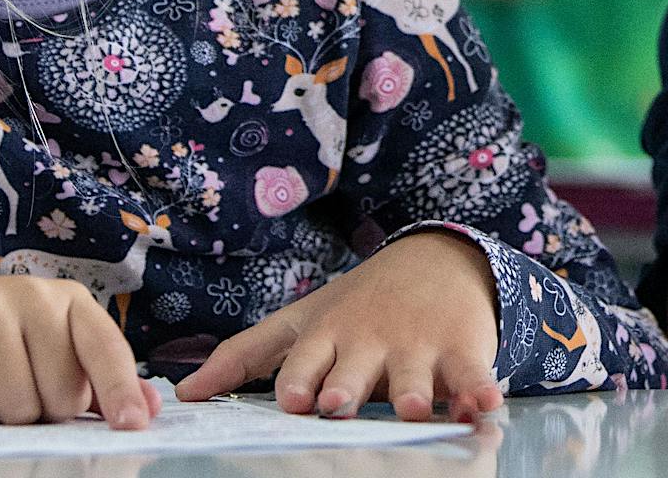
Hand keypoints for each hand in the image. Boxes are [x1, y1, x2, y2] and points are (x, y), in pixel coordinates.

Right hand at [0, 276, 161, 427]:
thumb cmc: (9, 340)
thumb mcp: (58, 348)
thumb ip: (101, 379)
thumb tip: (149, 409)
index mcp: (72, 301)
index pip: (105, 347)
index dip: (119, 389)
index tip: (132, 426)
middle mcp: (34, 295)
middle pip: (59, 392)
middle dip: (43, 411)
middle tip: (24, 391)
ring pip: (15, 404)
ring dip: (4, 416)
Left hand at [176, 231, 503, 422]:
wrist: (437, 258)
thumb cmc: (359, 305)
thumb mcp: (303, 322)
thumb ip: (246, 357)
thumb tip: (184, 396)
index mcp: (329, 336)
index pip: (306, 360)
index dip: (300, 378)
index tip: (294, 399)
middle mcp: (371, 340)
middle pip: (355, 368)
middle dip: (347, 385)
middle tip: (338, 403)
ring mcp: (417, 343)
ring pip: (412, 372)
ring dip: (412, 390)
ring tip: (412, 408)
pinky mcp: (462, 348)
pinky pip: (471, 372)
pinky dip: (478, 388)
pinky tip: (483, 405)